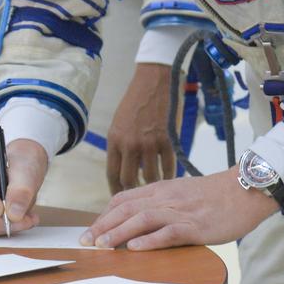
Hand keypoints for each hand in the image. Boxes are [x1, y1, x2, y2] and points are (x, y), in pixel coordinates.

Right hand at [0, 139, 48, 235]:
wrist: (22, 171)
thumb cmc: (21, 164)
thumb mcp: (26, 171)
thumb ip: (21, 190)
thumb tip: (14, 214)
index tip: (4, 208)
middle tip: (25, 220)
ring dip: (3, 227)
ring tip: (27, 219)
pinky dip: (2, 230)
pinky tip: (19, 221)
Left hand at [81, 166, 278, 249]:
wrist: (245, 189)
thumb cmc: (215, 195)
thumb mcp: (183, 193)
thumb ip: (162, 202)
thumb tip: (140, 220)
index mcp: (162, 189)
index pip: (125, 198)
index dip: (104, 214)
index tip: (89, 230)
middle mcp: (167, 197)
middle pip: (128, 208)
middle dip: (104, 225)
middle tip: (86, 242)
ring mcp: (181, 211)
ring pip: (143, 218)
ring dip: (119, 232)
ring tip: (103, 246)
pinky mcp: (197, 226)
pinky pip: (170, 232)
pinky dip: (151, 240)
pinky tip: (136, 248)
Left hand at [106, 63, 175, 192]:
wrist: (155, 81)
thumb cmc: (136, 100)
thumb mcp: (120, 123)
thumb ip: (121, 146)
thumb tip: (125, 170)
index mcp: (114, 140)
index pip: (112, 175)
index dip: (116, 191)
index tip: (121, 200)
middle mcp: (129, 144)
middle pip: (129, 180)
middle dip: (134, 193)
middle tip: (140, 201)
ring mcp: (149, 143)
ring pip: (150, 177)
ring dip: (153, 185)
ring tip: (158, 190)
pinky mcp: (167, 141)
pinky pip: (168, 167)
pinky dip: (169, 175)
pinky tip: (171, 178)